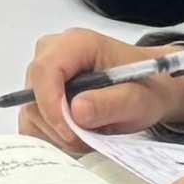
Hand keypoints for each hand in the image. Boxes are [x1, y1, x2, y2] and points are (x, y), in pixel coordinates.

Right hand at [19, 25, 183, 151]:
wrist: (152, 88)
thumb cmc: (147, 86)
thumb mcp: (138, 98)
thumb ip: (110, 103)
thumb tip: (76, 111)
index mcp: (77, 43)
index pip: (44, 70)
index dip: (50, 104)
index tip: (70, 132)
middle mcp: (54, 53)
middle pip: (33, 94)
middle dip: (58, 125)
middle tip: (89, 139)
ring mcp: (45, 74)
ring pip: (31, 111)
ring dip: (58, 134)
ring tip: (91, 135)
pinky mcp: (41, 94)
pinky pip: (33, 121)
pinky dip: (53, 136)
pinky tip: (79, 135)